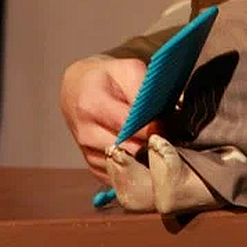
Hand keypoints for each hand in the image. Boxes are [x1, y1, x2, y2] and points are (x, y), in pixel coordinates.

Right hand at [60, 56, 156, 182]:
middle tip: (166, 136)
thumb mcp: (127, 70)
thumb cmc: (105, 78)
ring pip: (127, 167)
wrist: (77, 90)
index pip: (128, 127)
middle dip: (151, 145)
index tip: (167, 126)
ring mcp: (88, 153)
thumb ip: (145, 90)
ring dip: (145, 158)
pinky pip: (122, 176)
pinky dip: (135, 168)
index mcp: (92, 106)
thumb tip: (169, 112)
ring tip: (154, 143)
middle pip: (129, 151)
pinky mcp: (94, 167)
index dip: (152, 129)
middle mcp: (86, 133)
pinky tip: (142, 152)